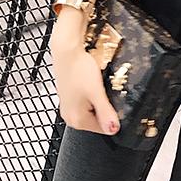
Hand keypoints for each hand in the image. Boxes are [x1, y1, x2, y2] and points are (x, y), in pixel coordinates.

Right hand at [50, 13, 119, 135]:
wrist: (66, 51)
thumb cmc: (79, 69)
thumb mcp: (97, 92)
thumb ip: (106, 113)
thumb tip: (114, 129)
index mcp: (77, 121)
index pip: (104, 129)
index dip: (112, 115)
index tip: (112, 101)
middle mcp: (70, 117)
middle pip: (97, 120)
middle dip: (105, 107)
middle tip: (104, 90)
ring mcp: (68, 107)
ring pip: (92, 109)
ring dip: (98, 99)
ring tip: (96, 85)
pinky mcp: (68, 97)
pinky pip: (85, 101)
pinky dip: (91, 94)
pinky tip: (90, 83)